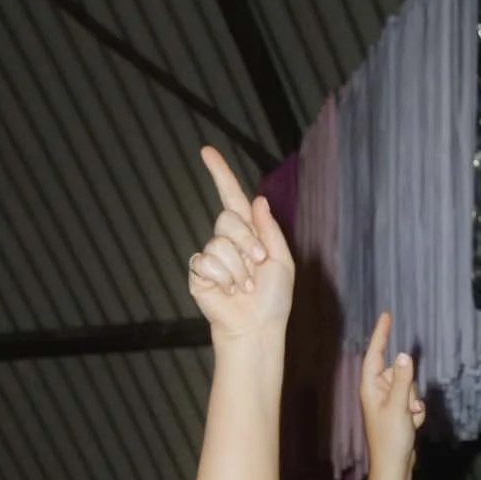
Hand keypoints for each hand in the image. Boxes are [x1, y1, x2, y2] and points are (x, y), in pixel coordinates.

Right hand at [188, 145, 293, 341]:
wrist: (257, 328)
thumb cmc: (272, 299)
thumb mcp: (281, 260)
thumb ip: (270, 229)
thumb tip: (257, 199)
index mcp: (249, 232)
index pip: (231, 196)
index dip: (219, 173)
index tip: (206, 151)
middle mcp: (228, 240)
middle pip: (228, 218)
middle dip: (247, 242)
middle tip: (258, 265)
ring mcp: (211, 255)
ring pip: (220, 243)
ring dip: (238, 268)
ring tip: (244, 288)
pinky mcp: (199, 272)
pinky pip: (207, 261)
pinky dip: (223, 279)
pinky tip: (229, 292)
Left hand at [358, 312, 423, 473]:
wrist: (394, 466)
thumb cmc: (390, 439)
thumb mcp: (399, 407)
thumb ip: (403, 380)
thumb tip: (404, 355)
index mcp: (370, 388)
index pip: (375, 354)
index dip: (381, 334)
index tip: (386, 316)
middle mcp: (377, 392)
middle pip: (400, 372)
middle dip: (409, 387)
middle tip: (407, 409)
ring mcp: (388, 401)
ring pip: (409, 386)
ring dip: (414, 402)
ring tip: (408, 420)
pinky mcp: (398, 411)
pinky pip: (413, 401)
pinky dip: (416, 412)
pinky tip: (411, 426)